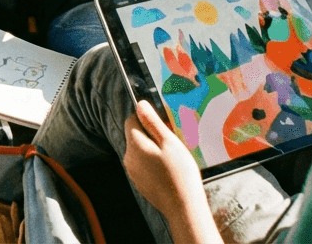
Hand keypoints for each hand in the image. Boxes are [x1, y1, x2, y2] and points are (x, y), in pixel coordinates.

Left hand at [123, 100, 208, 225]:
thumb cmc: (179, 173)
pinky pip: (143, 164)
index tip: (165, 124)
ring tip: (173, 157)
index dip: (147, 118)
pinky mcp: (138, 182)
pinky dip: (153, 162)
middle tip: (173, 141)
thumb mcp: (170, 142)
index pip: (132, 120)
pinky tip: (169, 170)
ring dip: (153, 148)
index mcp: (134, 145)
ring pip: (140, 150)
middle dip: (152, 134)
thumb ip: (152, 122)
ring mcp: (132, 172)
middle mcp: (128, 158)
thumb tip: (140, 104)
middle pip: (135, 136)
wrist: (183, 207)